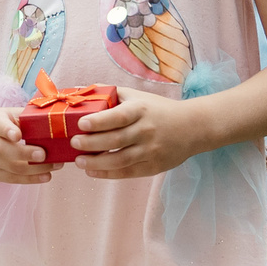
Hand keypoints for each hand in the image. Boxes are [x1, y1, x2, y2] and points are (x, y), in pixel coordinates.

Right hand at [0, 106, 49, 184]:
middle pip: (4, 150)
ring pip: (11, 167)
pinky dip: (30, 179)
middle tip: (44, 154)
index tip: (17, 134)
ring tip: (54, 166)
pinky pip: (11, 178)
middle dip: (25, 154)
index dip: (7, 130)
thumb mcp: (1, 113)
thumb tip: (51, 119)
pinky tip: (45, 177)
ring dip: (35, 169)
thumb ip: (22, 116)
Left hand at [71, 91, 206, 179]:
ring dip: (97, 162)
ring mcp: (151, 150)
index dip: (99, 121)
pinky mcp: (154, 166)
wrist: (193, 127)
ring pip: (120, 160)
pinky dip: (108, 174)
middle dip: (91, 143)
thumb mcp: (138, 96)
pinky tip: (93, 171)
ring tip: (79, 161)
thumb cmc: (159, 110)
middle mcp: (146, 130)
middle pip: (115, 140)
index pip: (118, 117)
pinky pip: (128, 172)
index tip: (81, 124)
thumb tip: (83, 91)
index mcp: (141, 110)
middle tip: (74, 143)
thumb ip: (112, 94)